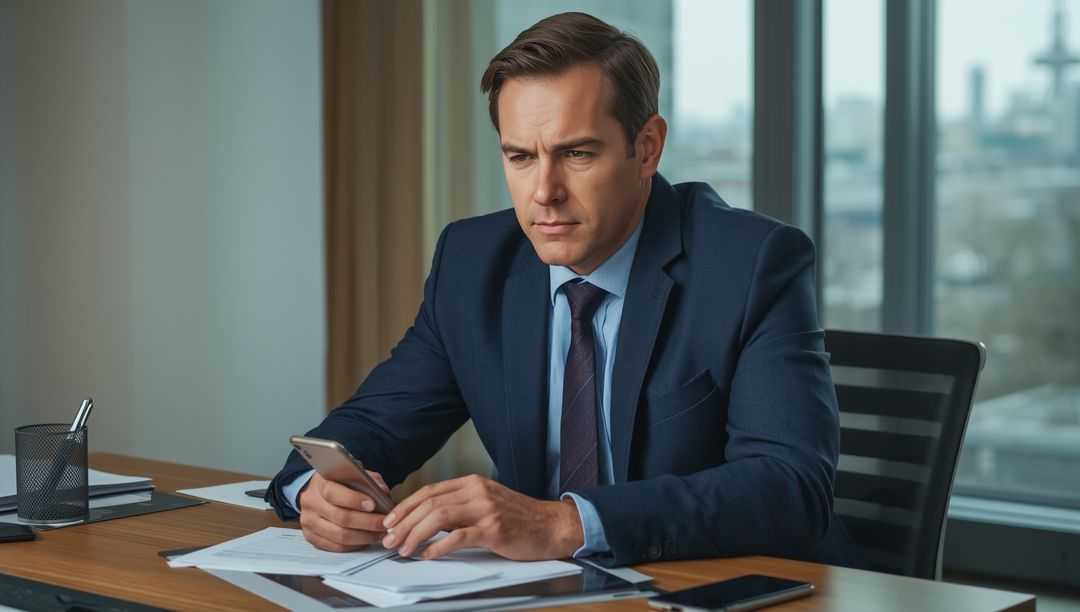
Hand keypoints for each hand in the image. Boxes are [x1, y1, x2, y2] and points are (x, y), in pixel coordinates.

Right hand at [297, 471, 391, 551]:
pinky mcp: (311, 536)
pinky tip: (367, 540)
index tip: (373, 505)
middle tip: (384, 523)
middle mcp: (311, 502)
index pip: (333, 493)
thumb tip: (383, 492)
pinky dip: (355, 545)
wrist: (317, 492)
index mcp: (320, 482)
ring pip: (339, 535)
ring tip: (380, 533)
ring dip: (364, 537)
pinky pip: (335, 546)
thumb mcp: (355, 474)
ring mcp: (308, 521)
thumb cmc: (341, 483)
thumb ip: (369, 480)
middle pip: (340, 517)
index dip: (353, 500)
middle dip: (367, 522)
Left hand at [380, 474, 583, 560]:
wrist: (552, 525)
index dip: (405, 506)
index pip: (429, 491)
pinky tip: (428, 554)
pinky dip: (438, 546)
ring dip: (415, 535)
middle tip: (389, 539)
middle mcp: (477, 491)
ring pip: (439, 517)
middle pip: (429, 503)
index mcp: (472, 483)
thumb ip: (460, 507)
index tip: (390, 521)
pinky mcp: (494, 529)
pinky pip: (458, 537)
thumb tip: (426, 520)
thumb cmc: (520, 518)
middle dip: (404, 522)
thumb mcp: (487, 503)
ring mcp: (486, 509)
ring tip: (404, 549)